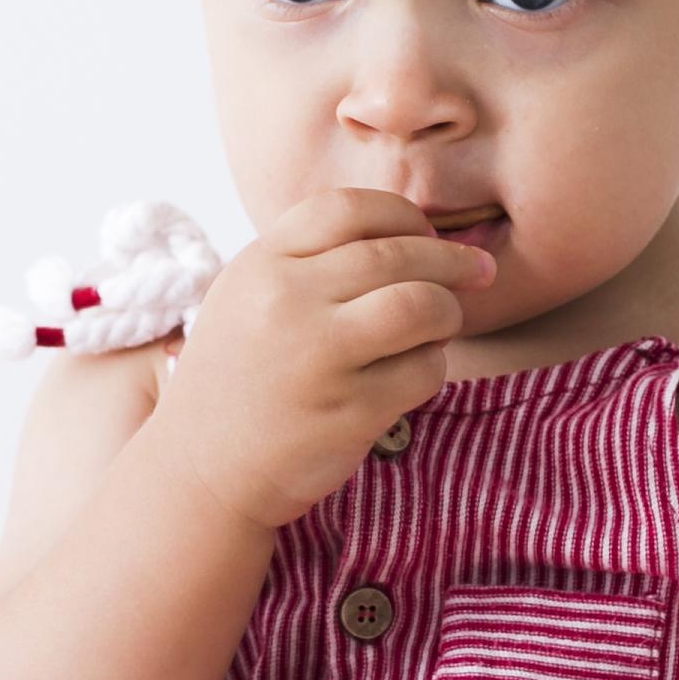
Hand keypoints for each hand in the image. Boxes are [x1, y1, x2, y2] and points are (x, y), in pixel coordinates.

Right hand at [144, 190, 493, 530]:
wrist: (201, 470)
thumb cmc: (238, 381)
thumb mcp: (247, 298)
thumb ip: (309, 261)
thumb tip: (413, 235)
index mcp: (261, 265)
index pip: (349, 209)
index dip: (404, 216)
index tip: (428, 235)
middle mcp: (285, 303)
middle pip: (396, 254)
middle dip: (451, 261)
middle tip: (477, 272)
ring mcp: (317, 357)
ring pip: (421, 306)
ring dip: (448, 313)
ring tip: (441, 327)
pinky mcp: (348, 412)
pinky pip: (423, 372)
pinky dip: (431, 369)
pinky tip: (410, 377)